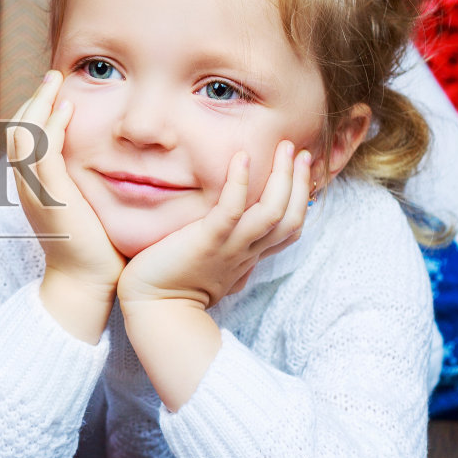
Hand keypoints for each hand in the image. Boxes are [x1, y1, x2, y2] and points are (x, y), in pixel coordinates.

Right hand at [6, 70, 125, 298]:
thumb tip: (110, 159)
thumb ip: (86, 180)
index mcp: (32, 187)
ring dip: (39, 103)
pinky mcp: (49, 196)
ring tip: (57, 81)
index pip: (23, 137)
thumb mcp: (85, 205)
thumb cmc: (96, 248)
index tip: (56, 90)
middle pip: (16, 129)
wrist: (87, 284)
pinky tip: (67, 109)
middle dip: (34, 98)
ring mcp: (34, 191)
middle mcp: (26, 186)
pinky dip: (51, 126)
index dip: (35, 110)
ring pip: (23, 134)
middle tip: (54, 75)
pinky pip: (42, 152)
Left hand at [117, 141, 310, 310]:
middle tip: (301, 151)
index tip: (303, 174)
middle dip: (300, 183)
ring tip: (285, 147)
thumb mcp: (212, 269)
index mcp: (248, 256)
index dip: (301, 201)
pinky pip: (231, 210)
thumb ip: (227, 255)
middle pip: (289, 217)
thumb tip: (237, 255)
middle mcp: (246, 251)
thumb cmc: (175, 287)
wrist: (154, 310)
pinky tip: (242, 157)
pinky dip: (239, 183)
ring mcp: (229, 246)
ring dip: (283, 177)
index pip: (288, 230)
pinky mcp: (207, 241)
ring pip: (272, 212)